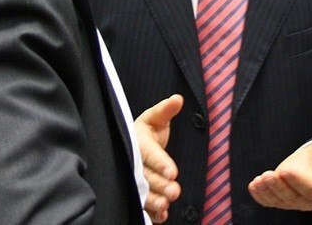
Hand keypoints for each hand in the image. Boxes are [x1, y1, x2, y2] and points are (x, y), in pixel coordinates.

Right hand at [134, 94, 182, 222]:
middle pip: (147, 176)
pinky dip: (152, 213)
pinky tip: (162, 216)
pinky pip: (143, 205)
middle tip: (175, 191)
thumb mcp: (155, 118)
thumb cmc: (147, 132)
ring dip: (155, 201)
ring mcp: (135, 180)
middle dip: (161, 185)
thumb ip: (165, 110)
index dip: (160, 163)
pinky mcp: (138, 193)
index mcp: (138, 142)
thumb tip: (178, 99)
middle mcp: (134, 163)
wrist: (133, 146)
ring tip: (165, 205)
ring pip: (143, 193)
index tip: (173, 172)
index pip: (149, 153)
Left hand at [247, 137, 311, 211]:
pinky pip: (271, 200)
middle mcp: (311, 197)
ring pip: (280, 200)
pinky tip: (254, 186)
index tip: (286, 169)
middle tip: (268, 175)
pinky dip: (261, 195)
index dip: (298, 181)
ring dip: (268, 191)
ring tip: (260, 180)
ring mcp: (296, 197)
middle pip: (293, 196)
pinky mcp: (284, 194)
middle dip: (279, 187)